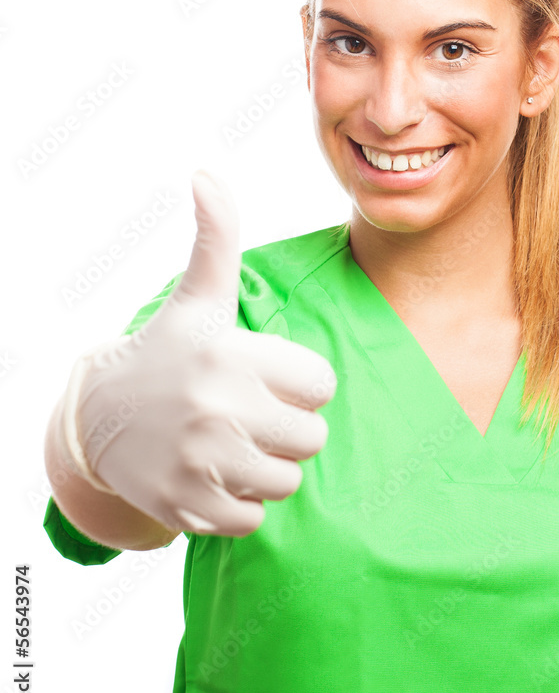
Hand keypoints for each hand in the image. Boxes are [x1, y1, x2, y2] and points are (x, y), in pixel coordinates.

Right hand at [69, 169, 335, 536]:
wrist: (101, 418)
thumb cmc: (169, 352)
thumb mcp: (198, 298)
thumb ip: (217, 239)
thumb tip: (205, 174)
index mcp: (232, 354)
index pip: (322, 385)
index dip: (299, 383)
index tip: (266, 377)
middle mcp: (218, 408)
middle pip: (312, 437)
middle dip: (288, 428)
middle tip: (251, 414)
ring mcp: (201, 462)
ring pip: (287, 481)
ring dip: (267, 468)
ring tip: (232, 444)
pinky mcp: (187, 508)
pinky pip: (254, 518)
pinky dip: (240, 503)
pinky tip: (213, 475)